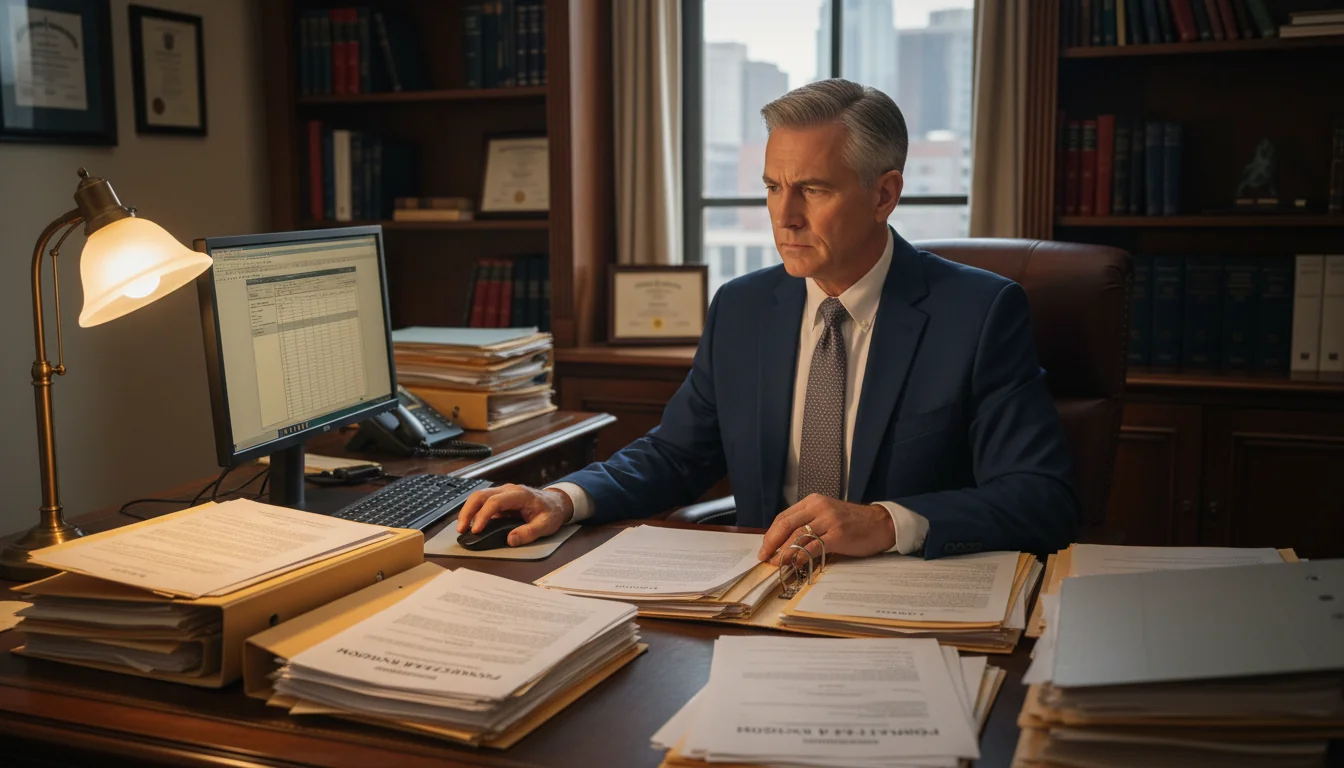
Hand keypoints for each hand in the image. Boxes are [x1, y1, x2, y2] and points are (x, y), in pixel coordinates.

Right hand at [456, 484, 573, 546]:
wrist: (557, 502)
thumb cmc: (552, 512)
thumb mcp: (546, 525)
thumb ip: (529, 532)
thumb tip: (511, 539)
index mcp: (519, 495)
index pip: (495, 502)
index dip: (483, 515)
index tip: (476, 530)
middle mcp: (508, 490)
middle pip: (481, 495)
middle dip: (468, 511)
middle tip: (461, 529)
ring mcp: (503, 493)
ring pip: (478, 497)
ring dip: (467, 511)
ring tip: (461, 528)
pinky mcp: (500, 500)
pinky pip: (482, 503)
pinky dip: (473, 512)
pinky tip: (469, 524)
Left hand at [757, 494, 895, 563]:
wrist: (881, 523)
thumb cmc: (852, 522)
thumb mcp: (826, 516)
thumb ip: (808, 524)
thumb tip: (784, 544)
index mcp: (813, 502)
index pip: (784, 517)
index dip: (771, 534)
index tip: (764, 548)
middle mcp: (818, 508)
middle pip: (786, 524)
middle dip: (772, 543)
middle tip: (764, 557)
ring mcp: (829, 520)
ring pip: (797, 536)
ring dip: (783, 551)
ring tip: (776, 563)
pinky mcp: (838, 535)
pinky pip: (814, 547)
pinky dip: (801, 556)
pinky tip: (795, 564)